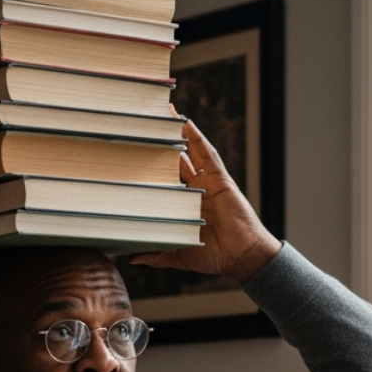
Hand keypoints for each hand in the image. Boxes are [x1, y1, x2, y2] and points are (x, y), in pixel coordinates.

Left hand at [128, 115, 280, 282]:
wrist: (242, 256)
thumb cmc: (214, 256)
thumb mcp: (179, 254)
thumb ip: (157, 253)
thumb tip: (132, 257)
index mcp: (183, 205)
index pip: (162, 181)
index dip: (148, 168)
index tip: (129, 155)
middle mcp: (194, 189)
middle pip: (173, 160)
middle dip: (159, 144)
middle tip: (141, 126)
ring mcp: (206, 182)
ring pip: (188, 151)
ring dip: (176, 132)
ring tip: (161, 114)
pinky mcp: (219, 178)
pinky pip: (206, 154)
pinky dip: (196, 137)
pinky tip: (185, 122)